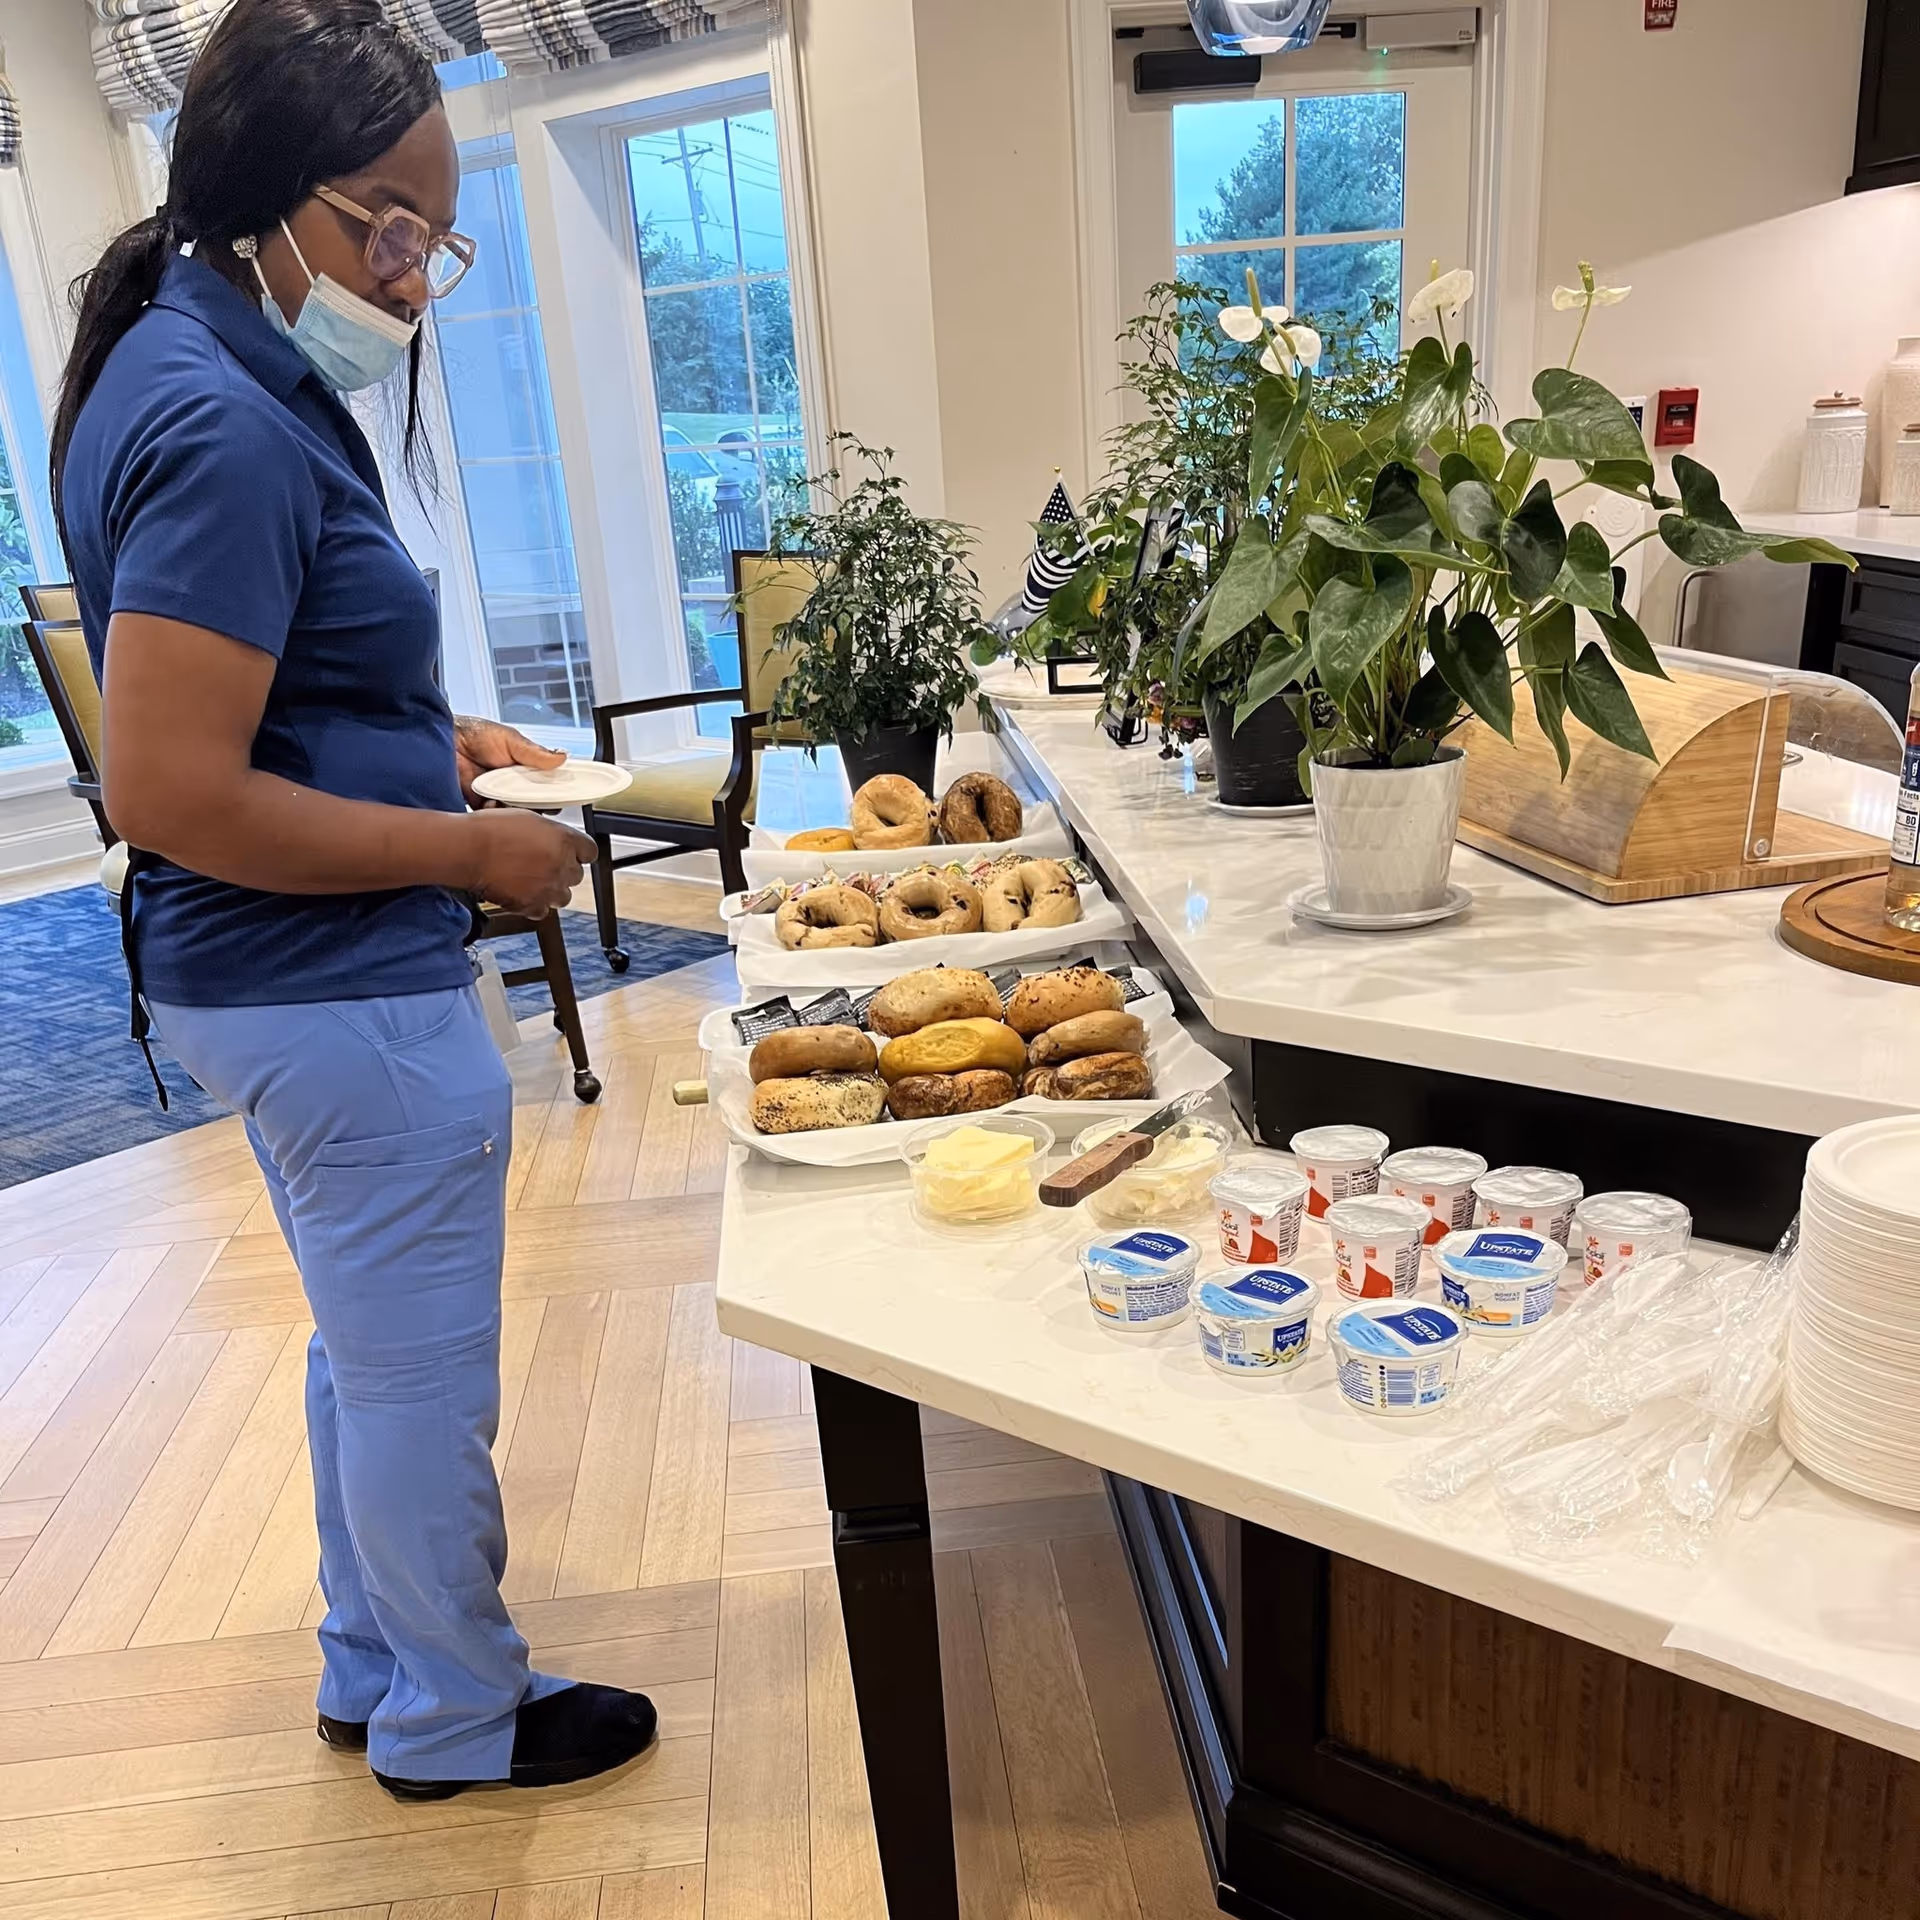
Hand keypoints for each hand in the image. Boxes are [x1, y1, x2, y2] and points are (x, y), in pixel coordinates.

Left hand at [454, 716, 565, 806]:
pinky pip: (493, 816)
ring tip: (509, 800)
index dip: (553, 791)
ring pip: (515, 811)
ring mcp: (497, 794)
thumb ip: (535, 753)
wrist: (443, 741)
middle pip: (533, 802)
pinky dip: (494, 812)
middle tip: (534, 800)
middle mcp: (512, 782)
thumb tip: (561, 757)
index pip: (545, 783)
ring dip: (515, 810)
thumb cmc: (474, 733)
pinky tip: (492, 803)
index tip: (558, 793)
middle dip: (535, 804)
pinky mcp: (480, 804)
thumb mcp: (510, 739)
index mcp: (524, 766)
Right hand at [466, 810, 595, 918]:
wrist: (468, 849)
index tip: (573, 855)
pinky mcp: (532, 905)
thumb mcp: (528, 818)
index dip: (579, 853)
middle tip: (542, 865)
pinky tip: (521, 893)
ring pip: (563, 896)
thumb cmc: (490, 830)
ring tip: (531, 881)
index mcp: (564, 840)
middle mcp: (562, 865)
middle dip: (563, 871)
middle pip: (577, 875)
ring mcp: (549, 888)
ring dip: (551, 890)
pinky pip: (542, 911)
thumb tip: (555, 840)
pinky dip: (534, 905)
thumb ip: (550, 833)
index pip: (590, 852)